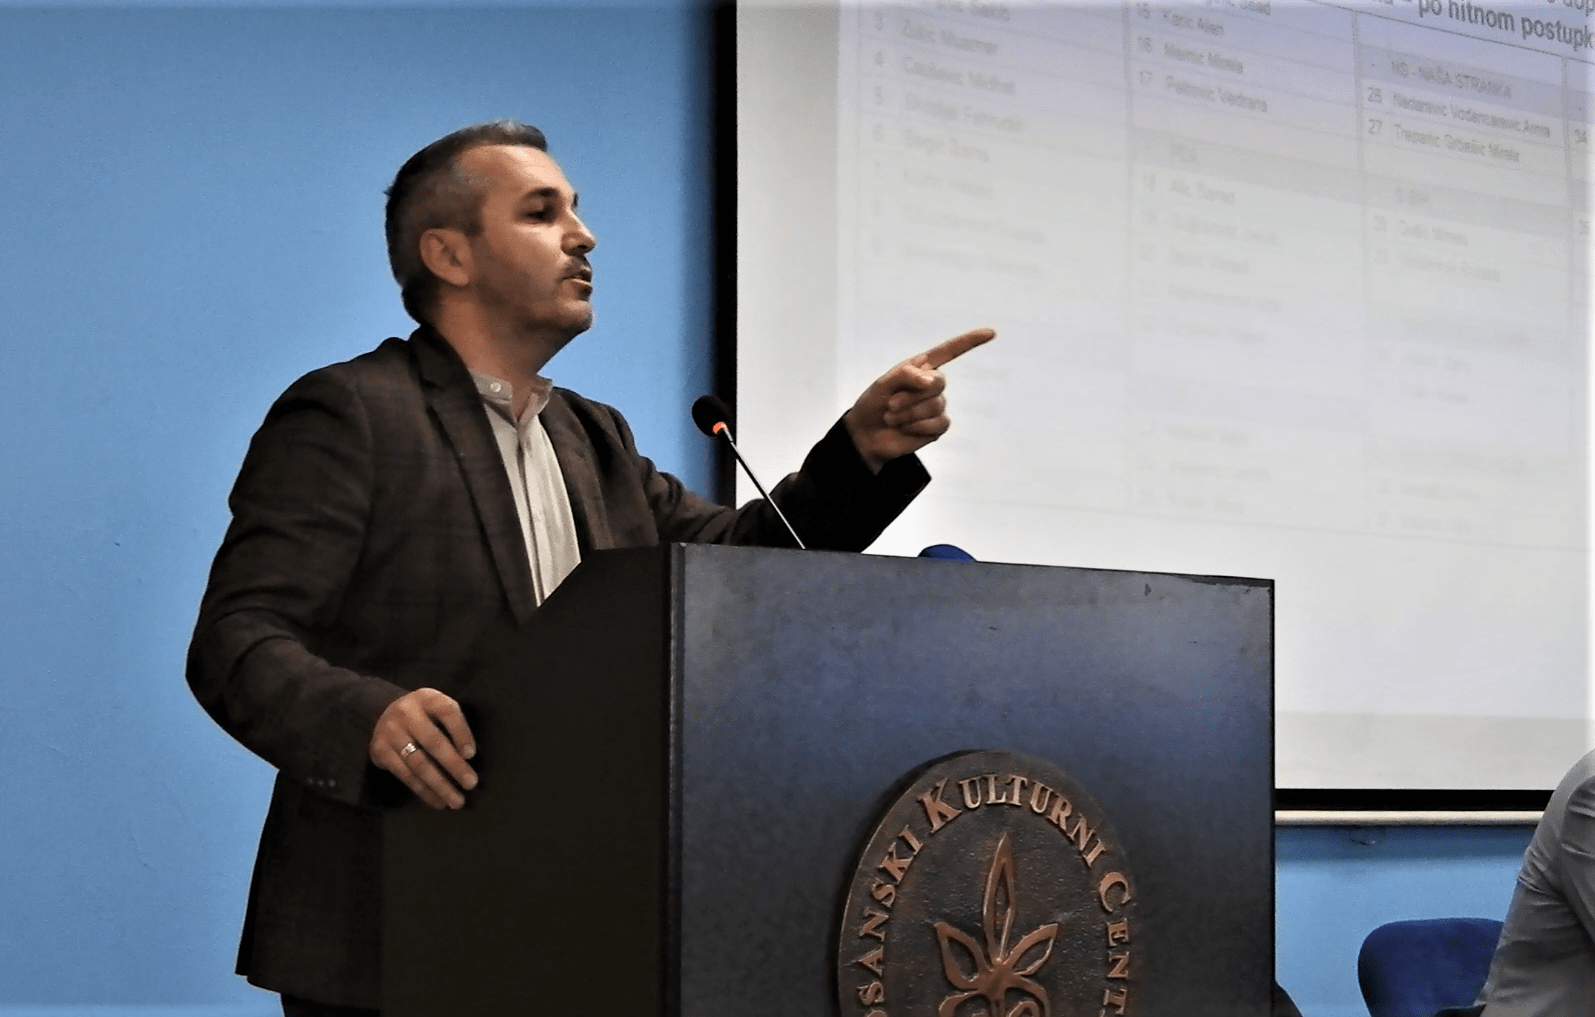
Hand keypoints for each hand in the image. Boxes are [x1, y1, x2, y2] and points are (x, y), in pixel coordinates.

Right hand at [369, 688, 477, 809]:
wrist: (384, 713)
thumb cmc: (424, 715)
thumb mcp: (437, 709)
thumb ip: (452, 725)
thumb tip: (468, 759)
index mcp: (427, 698)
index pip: (447, 712)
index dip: (461, 732)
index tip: (471, 754)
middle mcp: (407, 713)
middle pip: (433, 742)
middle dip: (454, 765)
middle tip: (471, 783)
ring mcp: (391, 732)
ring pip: (418, 763)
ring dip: (440, 785)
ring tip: (456, 801)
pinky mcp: (380, 751)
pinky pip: (405, 775)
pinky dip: (424, 791)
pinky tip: (438, 801)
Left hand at [843, 328, 994, 471]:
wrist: (867, 434)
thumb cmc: (874, 404)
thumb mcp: (884, 383)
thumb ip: (907, 375)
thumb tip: (932, 381)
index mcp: (921, 367)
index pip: (950, 351)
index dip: (970, 341)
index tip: (991, 333)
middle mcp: (932, 385)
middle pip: (939, 383)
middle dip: (911, 395)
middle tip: (890, 404)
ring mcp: (937, 406)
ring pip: (935, 406)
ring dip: (908, 413)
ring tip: (892, 417)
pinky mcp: (938, 426)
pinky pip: (938, 423)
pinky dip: (917, 427)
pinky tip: (905, 428)